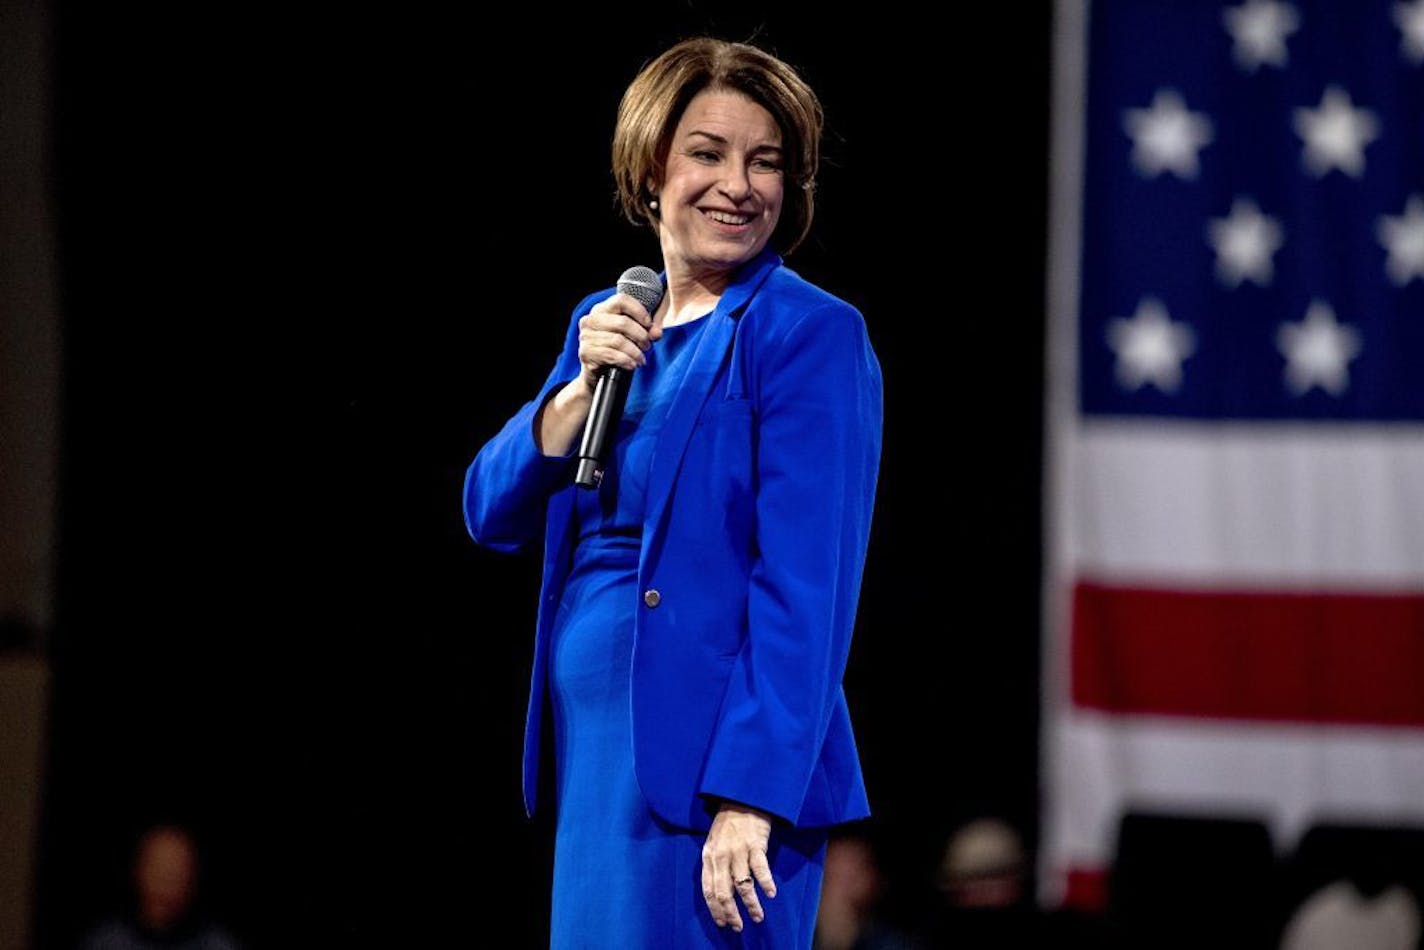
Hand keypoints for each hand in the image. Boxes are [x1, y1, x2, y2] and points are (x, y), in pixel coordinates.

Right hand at [575, 291, 660, 392]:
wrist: (598, 374)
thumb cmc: (616, 350)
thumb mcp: (633, 336)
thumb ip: (648, 330)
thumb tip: (656, 333)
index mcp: (602, 309)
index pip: (621, 300)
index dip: (639, 311)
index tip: (649, 325)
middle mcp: (591, 320)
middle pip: (622, 322)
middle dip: (640, 336)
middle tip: (647, 346)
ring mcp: (586, 336)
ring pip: (618, 340)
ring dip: (635, 352)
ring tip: (642, 359)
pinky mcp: (586, 352)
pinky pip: (611, 355)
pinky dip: (626, 360)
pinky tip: (633, 364)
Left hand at [701, 801, 775, 931]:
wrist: (742, 798)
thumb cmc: (728, 823)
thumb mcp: (714, 843)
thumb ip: (715, 865)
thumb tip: (719, 893)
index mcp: (708, 856)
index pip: (709, 890)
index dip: (715, 909)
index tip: (723, 923)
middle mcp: (721, 856)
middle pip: (724, 892)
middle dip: (731, 913)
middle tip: (738, 927)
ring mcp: (738, 850)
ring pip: (743, 885)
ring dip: (751, 905)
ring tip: (757, 917)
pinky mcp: (755, 844)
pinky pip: (760, 869)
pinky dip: (766, 884)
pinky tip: (770, 894)